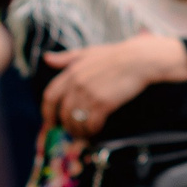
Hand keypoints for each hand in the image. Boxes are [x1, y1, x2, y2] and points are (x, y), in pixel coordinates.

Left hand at [41, 33, 186, 135]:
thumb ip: (66, 58)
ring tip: (84, 133)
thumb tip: (47, 58)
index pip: (50, 96)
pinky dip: (92, 130)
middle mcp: (77, 84)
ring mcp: (89, 94)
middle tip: (72, 132)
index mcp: (71, 72)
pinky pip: (91, 124)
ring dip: (79, 131)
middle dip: (66, 126)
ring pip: (76, 121)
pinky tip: (97, 130)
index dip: (47, 113)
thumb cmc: (115, 55)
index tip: (50, 123)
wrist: (139, 60)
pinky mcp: (103, 103)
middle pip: (63, 113)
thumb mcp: (88, 52)